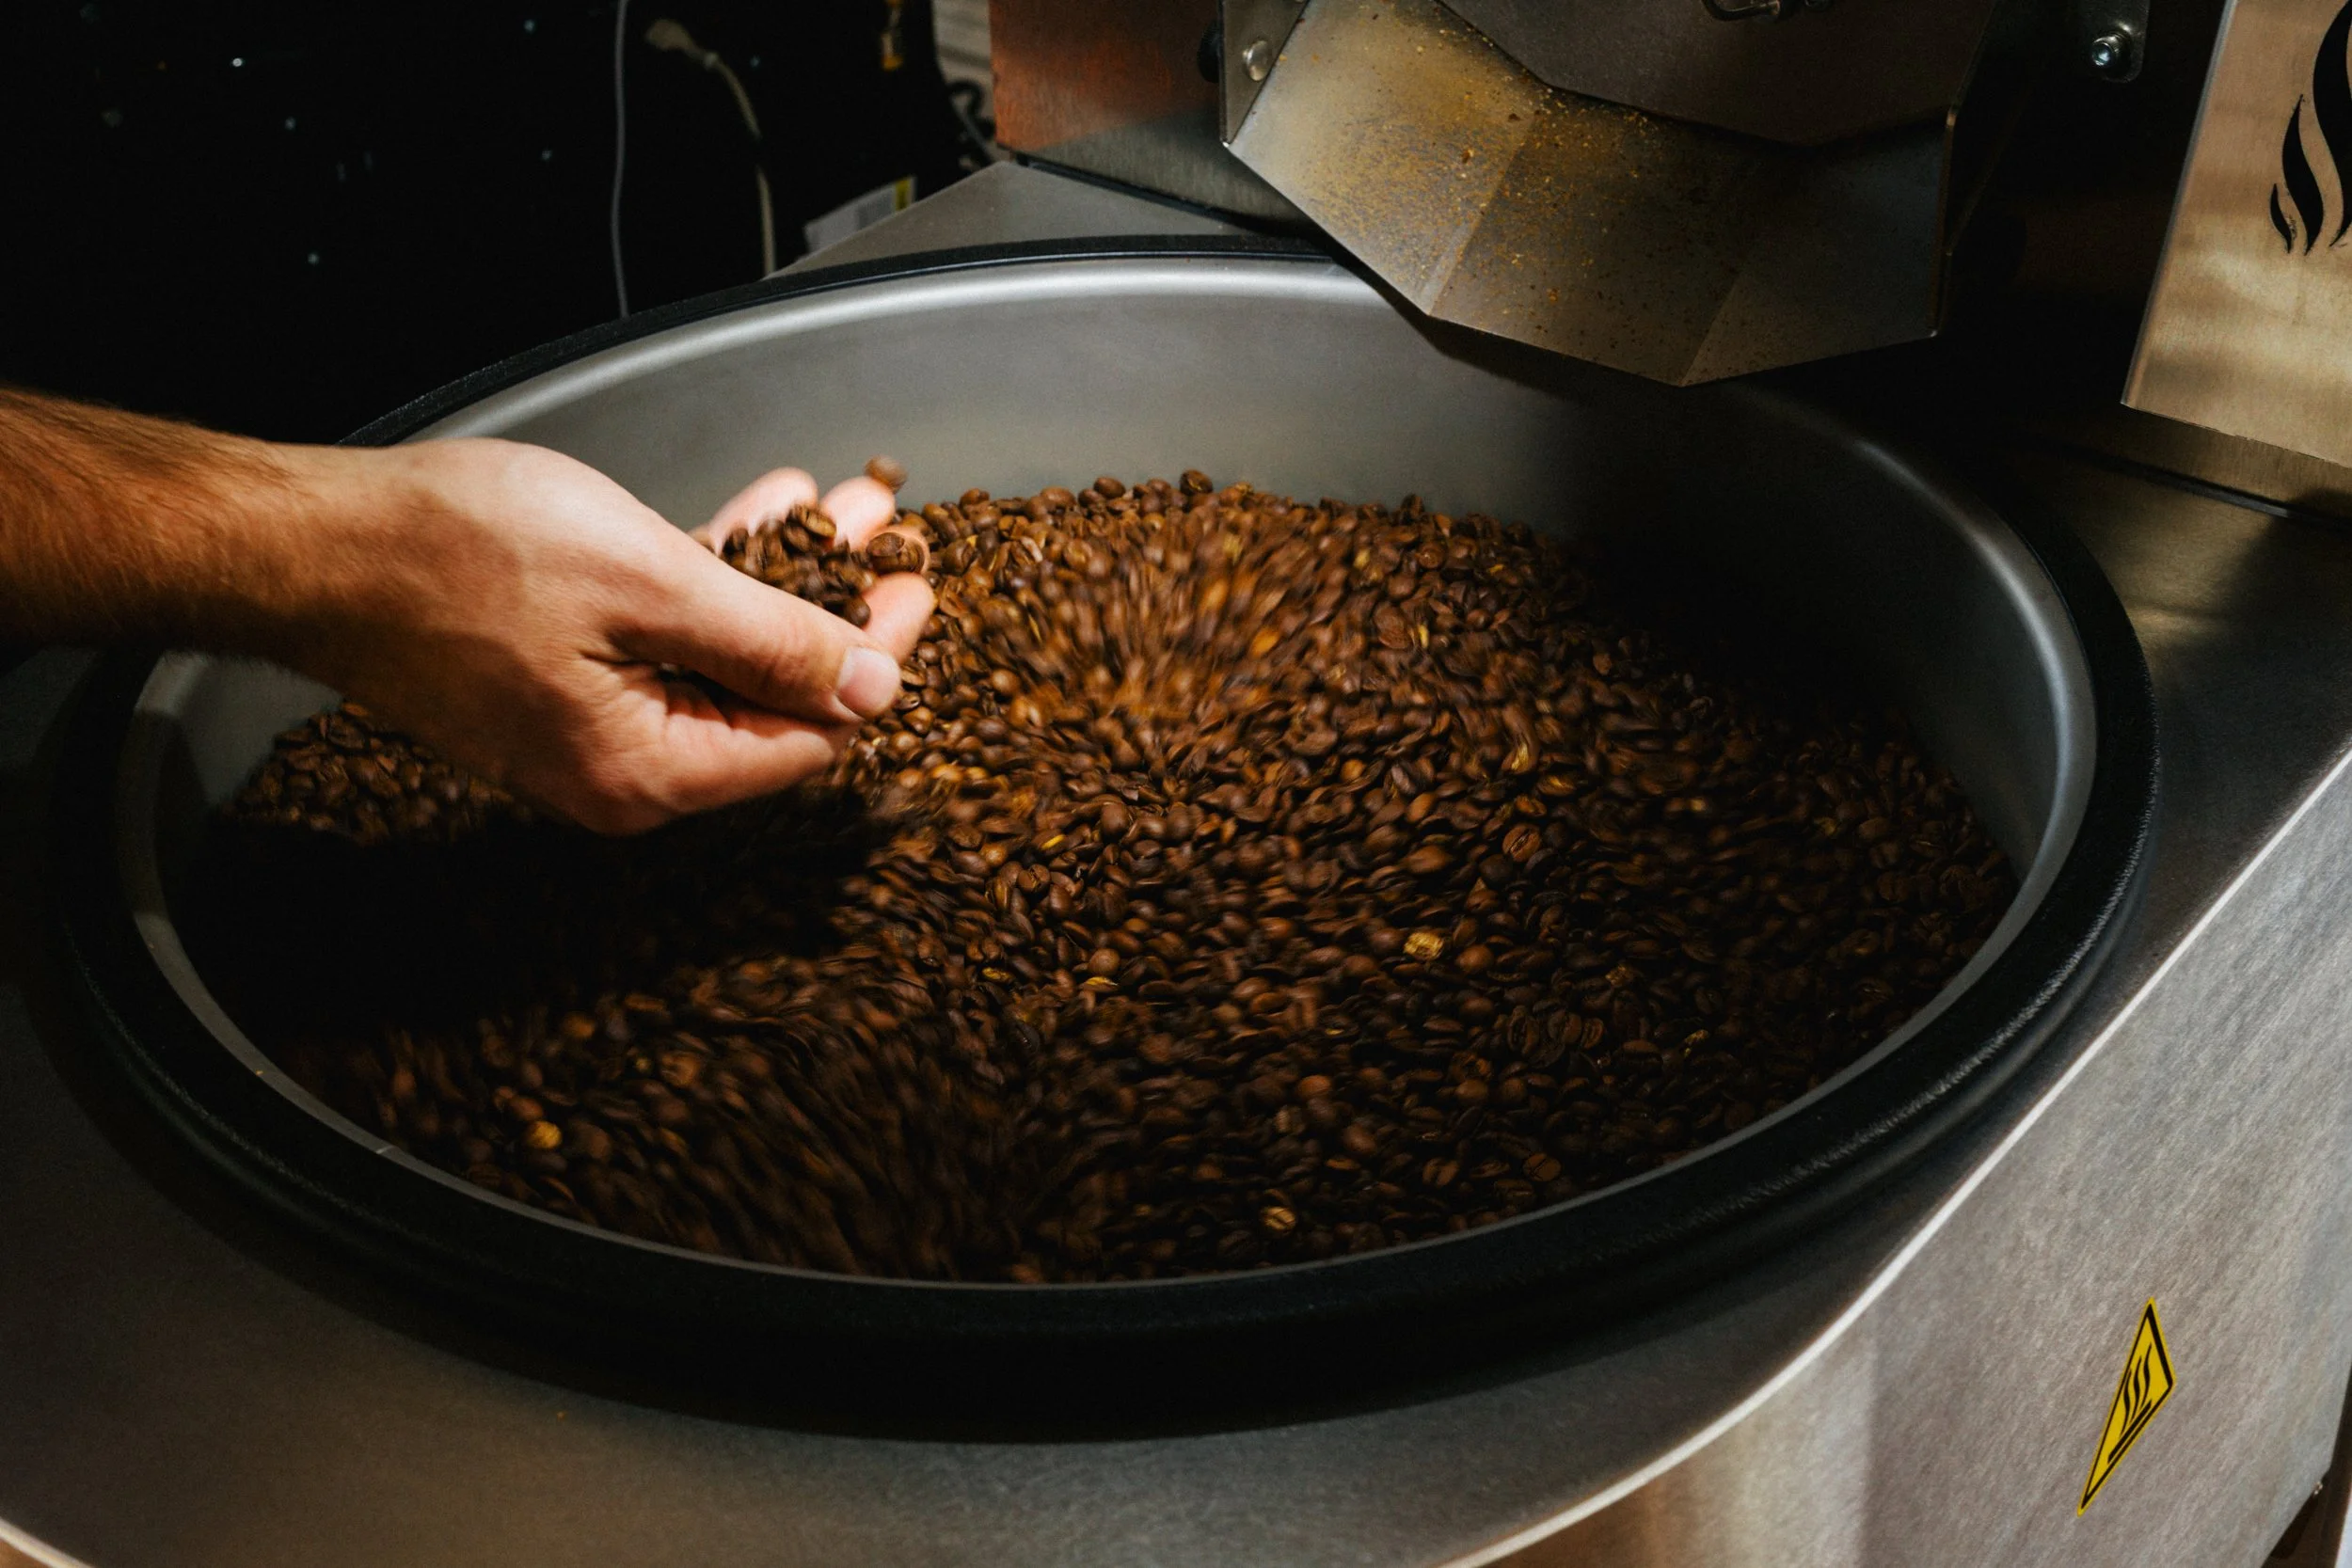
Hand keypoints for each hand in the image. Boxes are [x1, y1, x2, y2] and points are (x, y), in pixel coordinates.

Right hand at [280, 438, 933, 832]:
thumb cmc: (456, 555)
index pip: (808, 739)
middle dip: (837, 606)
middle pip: (771, 698)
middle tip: (890, 531)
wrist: (307, 542)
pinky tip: (763, 511)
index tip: (917, 583)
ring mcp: (588, 728)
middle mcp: (623, 773)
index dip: (875, 662)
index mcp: (648, 776)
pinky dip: (714, 576)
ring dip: (784, 575)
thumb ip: (772, 644)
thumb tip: (874, 691)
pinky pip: (663, 637)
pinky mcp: (558, 679)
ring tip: (842, 501)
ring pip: (723, 654)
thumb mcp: (648, 584)